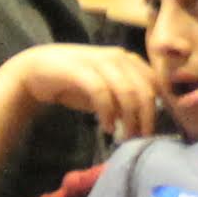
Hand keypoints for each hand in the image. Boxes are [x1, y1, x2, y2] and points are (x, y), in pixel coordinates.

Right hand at [9, 45, 166, 137]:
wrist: (37, 70)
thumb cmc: (76, 82)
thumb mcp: (108, 91)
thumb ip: (126, 100)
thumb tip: (146, 122)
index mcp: (129, 60)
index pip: (155, 84)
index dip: (160, 108)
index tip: (156, 131)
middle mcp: (118, 57)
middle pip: (145, 90)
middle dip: (147, 119)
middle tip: (141, 140)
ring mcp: (100, 61)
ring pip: (128, 92)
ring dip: (130, 120)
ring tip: (126, 138)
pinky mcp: (81, 70)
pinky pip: (102, 93)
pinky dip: (108, 113)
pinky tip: (107, 128)